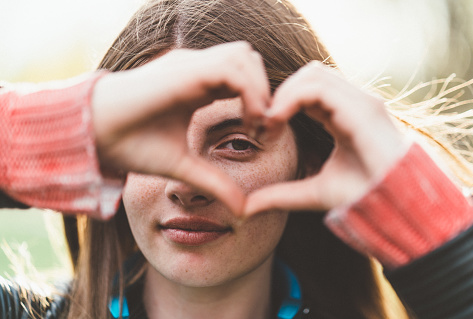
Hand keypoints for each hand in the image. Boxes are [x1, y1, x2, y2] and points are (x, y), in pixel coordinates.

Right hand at [92, 42, 269, 214]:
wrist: (95, 137)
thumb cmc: (132, 146)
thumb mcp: (184, 167)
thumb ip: (215, 183)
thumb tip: (243, 210)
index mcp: (198, 87)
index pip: (243, 79)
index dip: (261, 102)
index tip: (266, 135)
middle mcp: (197, 70)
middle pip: (249, 60)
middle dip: (265, 90)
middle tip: (267, 127)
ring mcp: (190, 66)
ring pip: (244, 57)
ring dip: (259, 89)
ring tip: (258, 124)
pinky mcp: (184, 70)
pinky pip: (231, 69)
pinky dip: (249, 91)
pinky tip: (248, 120)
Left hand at [244, 62, 408, 215]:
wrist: (397, 208)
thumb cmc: (362, 198)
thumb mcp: (314, 193)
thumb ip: (282, 195)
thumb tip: (248, 208)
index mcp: (344, 116)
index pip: (309, 90)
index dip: (281, 102)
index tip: (263, 129)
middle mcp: (354, 103)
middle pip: (309, 75)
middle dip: (280, 93)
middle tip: (262, 122)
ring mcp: (361, 103)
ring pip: (312, 74)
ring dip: (284, 93)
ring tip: (269, 121)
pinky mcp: (364, 109)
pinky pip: (319, 87)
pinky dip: (292, 97)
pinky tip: (279, 119)